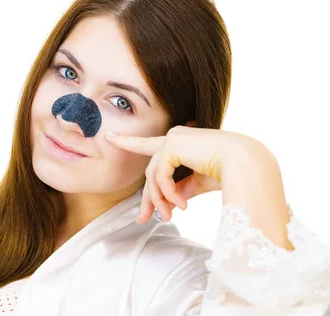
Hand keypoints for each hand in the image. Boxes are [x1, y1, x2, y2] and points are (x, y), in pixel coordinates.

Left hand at [104, 125, 252, 222]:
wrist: (247, 164)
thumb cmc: (228, 172)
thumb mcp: (198, 182)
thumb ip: (180, 187)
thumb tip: (166, 202)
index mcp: (180, 143)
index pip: (148, 144)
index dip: (128, 141)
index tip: (108, 137)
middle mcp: (173, 137)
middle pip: (150, 171)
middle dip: (147, 197)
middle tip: (142, 219)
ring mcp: (172, 138)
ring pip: (153, 176)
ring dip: (160, 200)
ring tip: (170, 216)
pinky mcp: (172, 144)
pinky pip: (160, 175)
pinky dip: (168, 193)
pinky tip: (181, 206)